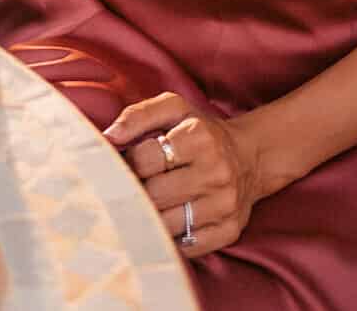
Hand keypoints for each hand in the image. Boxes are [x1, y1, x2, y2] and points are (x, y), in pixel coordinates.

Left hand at [103, 92, 260, 259]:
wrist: (250, 157)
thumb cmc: (201, 132)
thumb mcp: (174, 109)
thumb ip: (138, 116)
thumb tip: (107, 138)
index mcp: (199, 137)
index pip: (145, 159)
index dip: (129, 162)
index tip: (129, 163)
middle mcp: (216, 172)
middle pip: (154, 195)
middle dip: (137, 192)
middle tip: (134, 187)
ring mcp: (224, 205)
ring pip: (166, 225)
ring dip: (151, 217)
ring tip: (149, 204)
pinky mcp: (229, 231)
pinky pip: (186, 247)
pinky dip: (171, 238)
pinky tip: (170, 221)